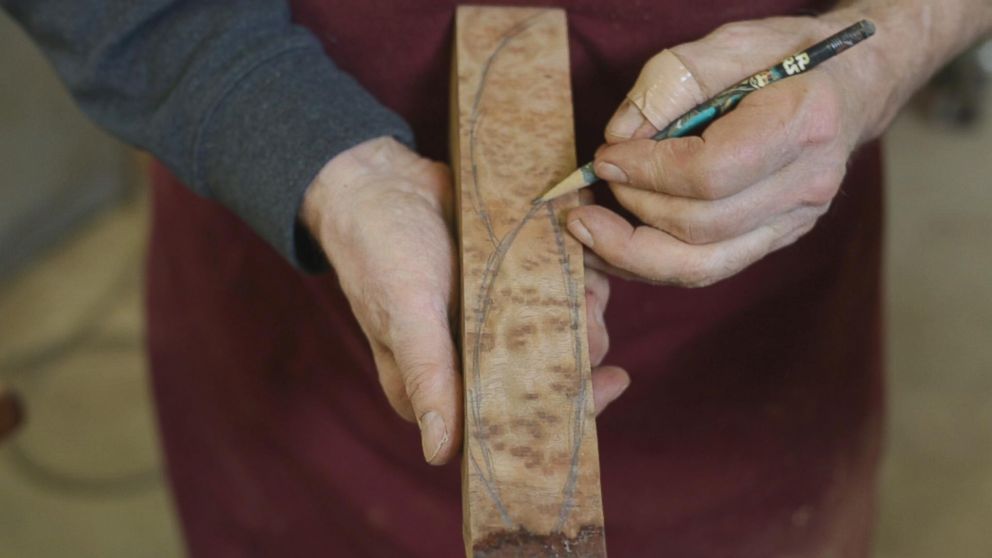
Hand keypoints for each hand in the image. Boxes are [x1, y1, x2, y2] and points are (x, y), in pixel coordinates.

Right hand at [301, 137, 628, 464]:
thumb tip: (439, 454)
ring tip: (589, 283)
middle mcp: (473, 360)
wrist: (380, 181)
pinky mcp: (510, 282)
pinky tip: (587, 263)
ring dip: (583, 309)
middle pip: (545, 375)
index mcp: (443, 385)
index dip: (561, 408)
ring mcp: (495, 319)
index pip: (510, 418)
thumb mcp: (404, 315)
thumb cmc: (380, 251)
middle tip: (589, 311)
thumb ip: (426, 378)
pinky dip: (576, 277)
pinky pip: (554, 290)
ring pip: (558, 331)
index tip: (600, 383)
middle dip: (579, 348)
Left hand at [566, 14, 886, 286]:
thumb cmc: (786, 56)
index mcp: (802, 125)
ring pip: (702, 266)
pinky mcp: (776, 239)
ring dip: (634, 251)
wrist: (849, 84)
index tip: (605, 158)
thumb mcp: (729, 44)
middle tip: (593, 186)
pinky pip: (708, 268)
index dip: (647, 172)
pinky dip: (655, 262)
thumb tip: (619, 138)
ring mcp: (795, 222)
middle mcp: (807, 186)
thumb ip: (670, 84)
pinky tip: (618, 244)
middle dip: (634, 210)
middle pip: (702, 229)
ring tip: (589, 227)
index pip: (711, 174)